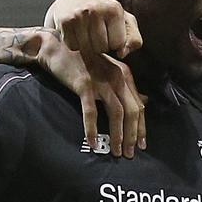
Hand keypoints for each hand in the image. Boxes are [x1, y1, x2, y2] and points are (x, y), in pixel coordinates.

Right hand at [35, 31, 144, 158]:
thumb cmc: (83, 62)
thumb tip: (144, 102)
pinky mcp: (84, 85)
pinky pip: (92, 112)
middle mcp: (117, 78)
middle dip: (132, 136)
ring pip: (117, 113)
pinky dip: (93, 129)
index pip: (140, 106)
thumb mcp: (110, 71)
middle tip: (129, 154)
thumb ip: (126, 87)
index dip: (142, 128)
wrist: (57, 47)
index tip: (141, 145)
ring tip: (115, 152)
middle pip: (132, 112)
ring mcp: (101, 81)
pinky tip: (93, 142)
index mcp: (125, 75)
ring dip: (117, 135)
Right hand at [44, 0, 141, 58]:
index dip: (113, 43)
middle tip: (95, 32)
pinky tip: (75, 33)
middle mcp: (96, 10)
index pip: (117, 44)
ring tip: (86, 32)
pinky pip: (73, 46)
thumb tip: (122, 53)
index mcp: (114, 9)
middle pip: (102, 48)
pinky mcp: (64, 20)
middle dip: (100, 45)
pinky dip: (74, 44)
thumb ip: (133, 39)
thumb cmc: (104, 12)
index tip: (108, 33)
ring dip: (87, 46)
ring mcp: (79, 14)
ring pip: (87, 49)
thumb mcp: (125, 21)